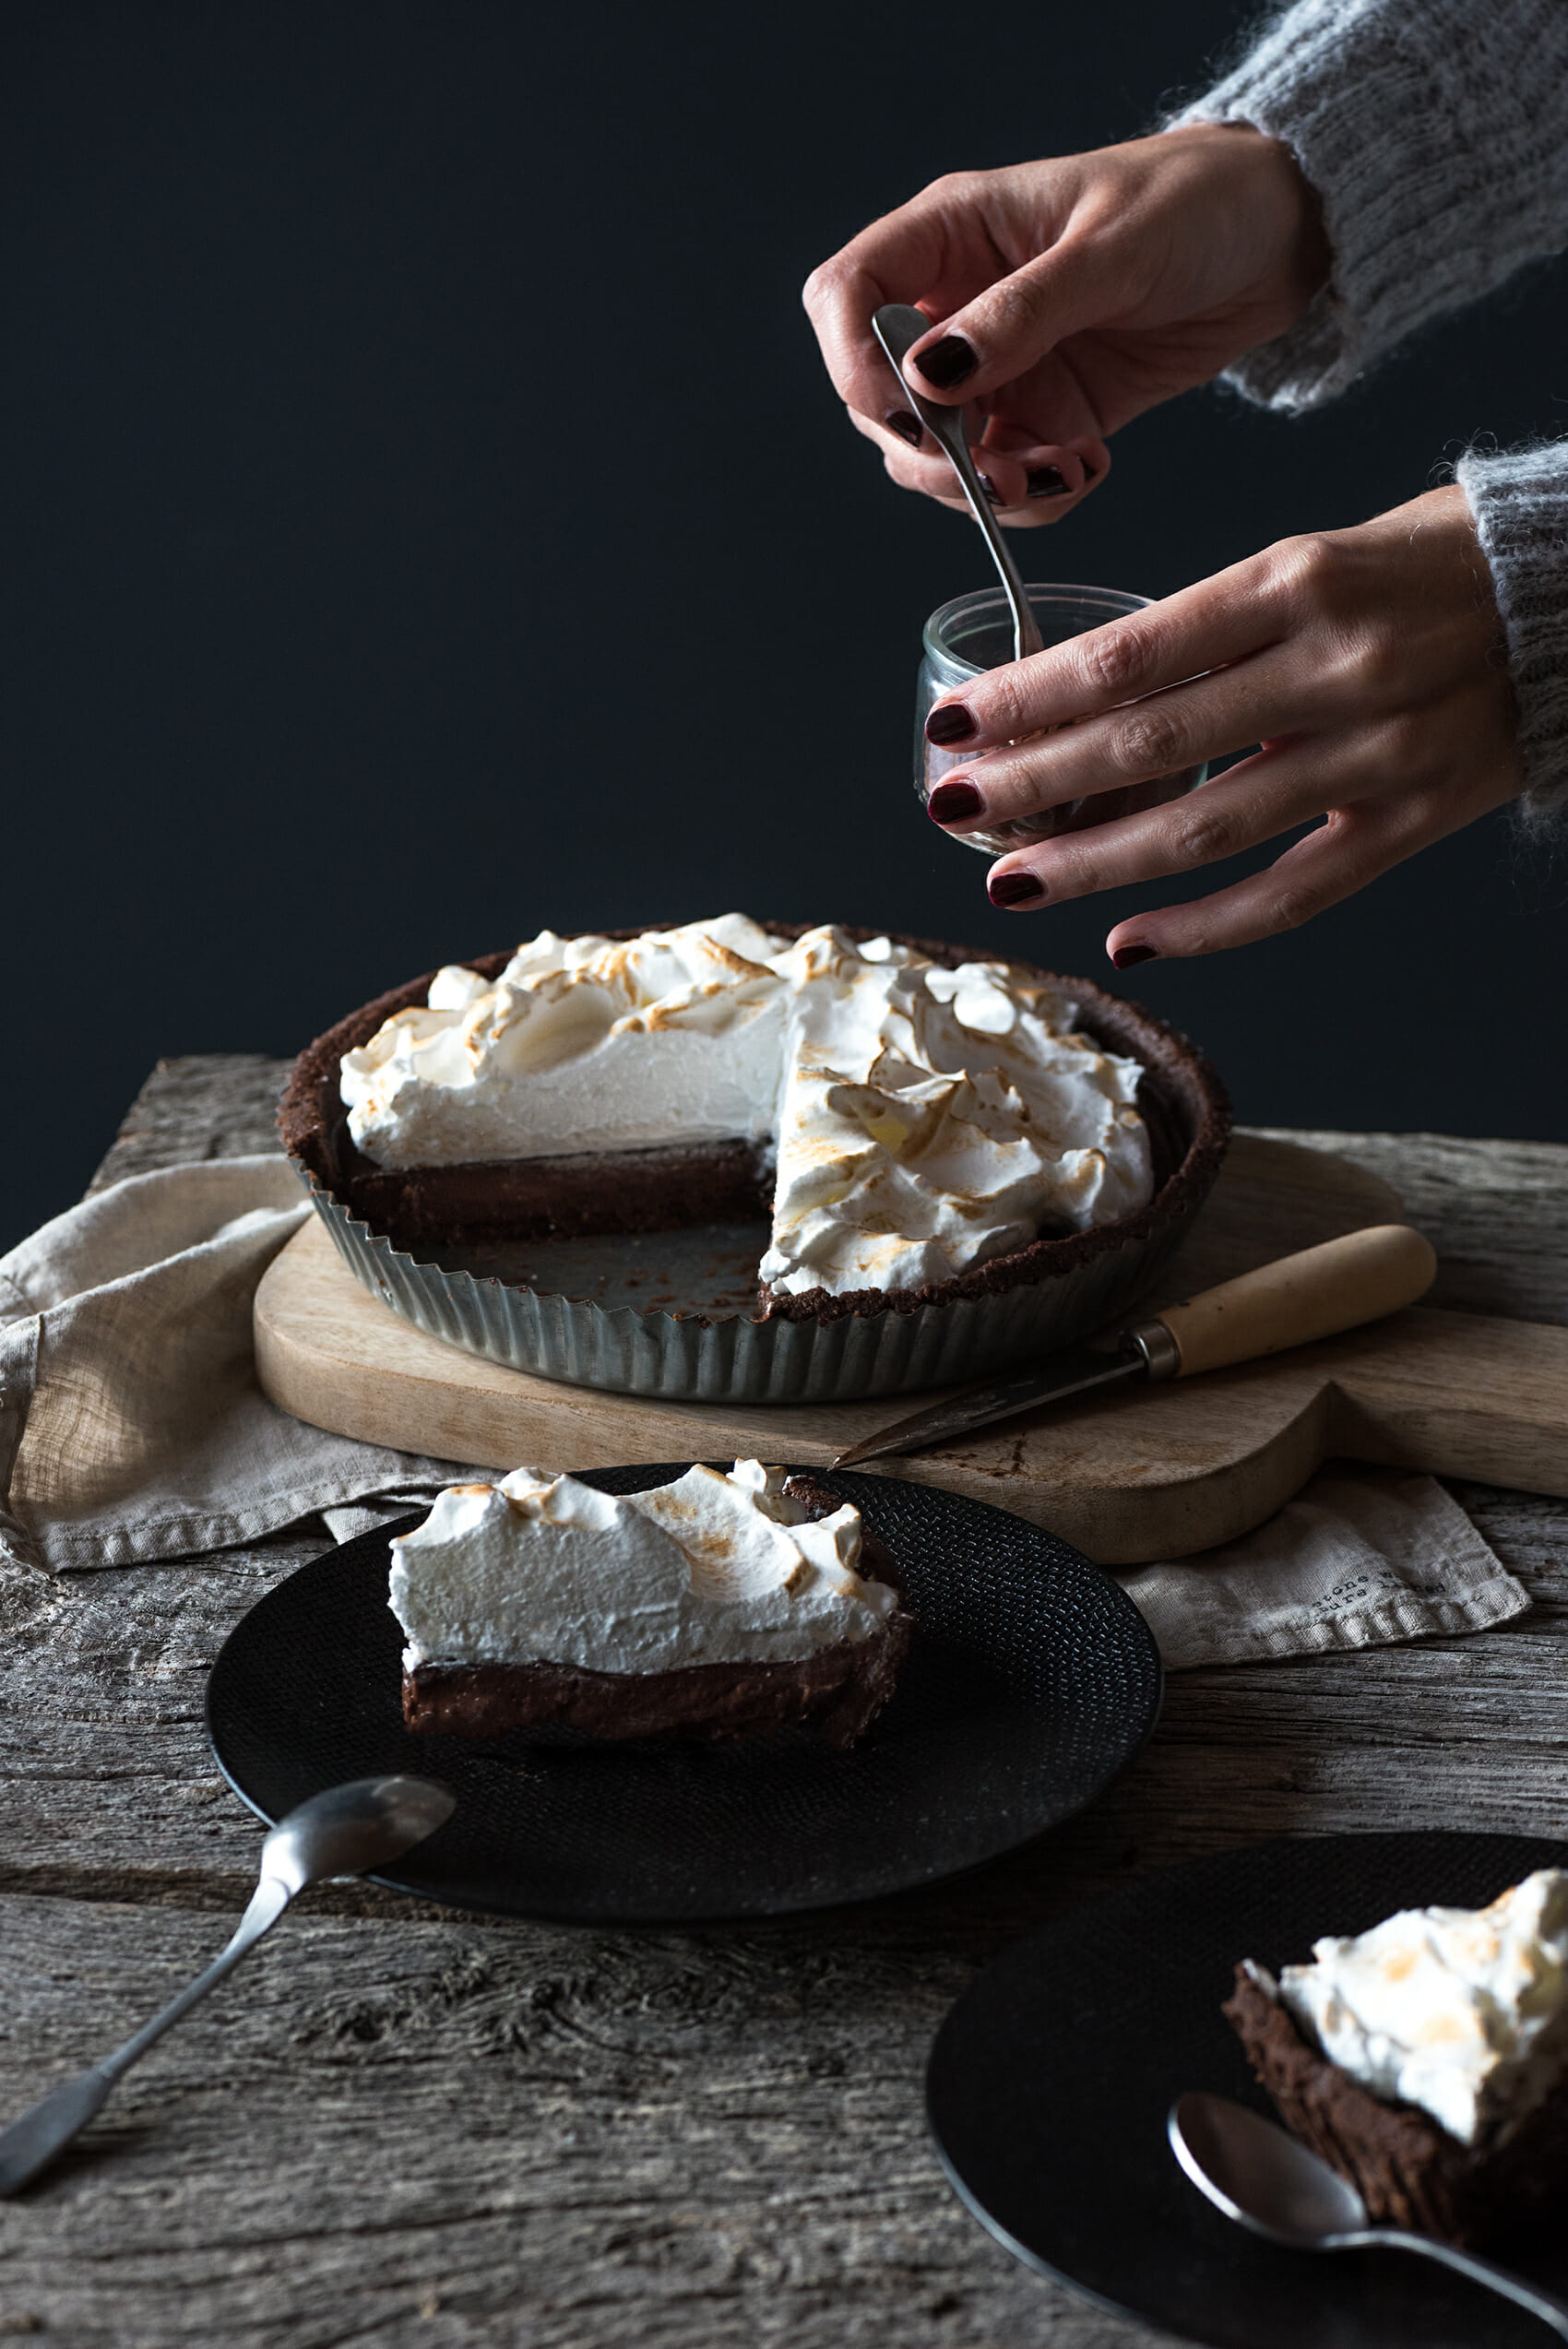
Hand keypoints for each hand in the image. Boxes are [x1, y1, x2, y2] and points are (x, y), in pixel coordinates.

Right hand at [802, 125, 1328, 517]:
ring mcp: (997, 370)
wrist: (1277, 239)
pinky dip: (1037, 497)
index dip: (853, 362)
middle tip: (994, 475)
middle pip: (880, 400)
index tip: (910, 412)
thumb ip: (1019, 315)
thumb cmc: (1195, 203)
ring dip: (986, 490)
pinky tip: (1087, 471)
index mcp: (951, 235)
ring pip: (938, 458)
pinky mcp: (1044, 417)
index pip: (846, 295)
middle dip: (930, 454)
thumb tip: (929, 377)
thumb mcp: (1109, 250)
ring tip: (1061, 473)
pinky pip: (1006, 482)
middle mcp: (957, 307)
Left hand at [921, 487, 1521, 957]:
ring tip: (1009, 883)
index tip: (955, 721)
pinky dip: (1207, 926)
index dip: (1030, 696)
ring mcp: (1379, 754)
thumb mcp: (1316, 554)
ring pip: (1208, 829)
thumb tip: (1089, 692)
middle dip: (1035, 781)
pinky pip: (1294, 892)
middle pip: (1151, 744)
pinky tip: (1130, 939)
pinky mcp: (1414, 821)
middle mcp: (1336, 667)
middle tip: (951, 804)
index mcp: (1298, 579)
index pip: (1132, 655)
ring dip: (1094, 864)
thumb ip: (1217, 625)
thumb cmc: (1429, 563)